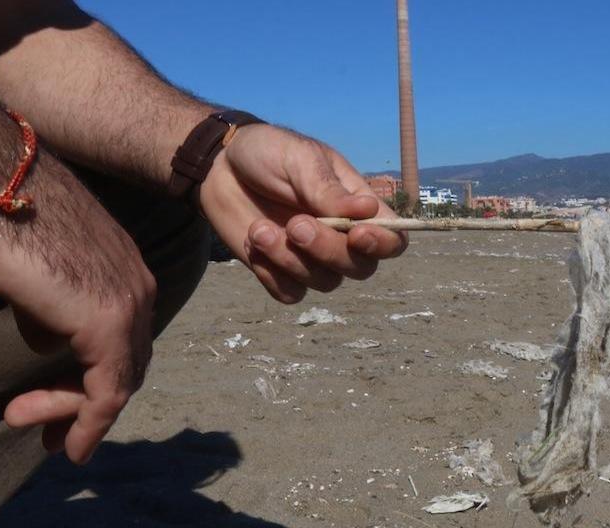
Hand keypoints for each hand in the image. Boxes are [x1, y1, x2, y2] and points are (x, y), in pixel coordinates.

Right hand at [0, 153, 155, 463]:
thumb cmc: (0, 211)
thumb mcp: (35, 266)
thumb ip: (50, 304)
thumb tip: (47, 335)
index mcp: (126, 268)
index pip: (122, 336)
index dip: (93, 376)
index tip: (56, 403)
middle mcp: (138, 285)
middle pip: (125, 362)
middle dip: (86, 401)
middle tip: (49, 435)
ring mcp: (128, 304)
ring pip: (117, 380)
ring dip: (73, 413)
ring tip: (33, 433)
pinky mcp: (106, 323)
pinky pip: (109, 390)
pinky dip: (92, 423)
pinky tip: (70, 448)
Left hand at [199, 125, 407, 302]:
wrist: (218, 166)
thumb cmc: (268, 153)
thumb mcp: (300, 160)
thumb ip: (329, 191)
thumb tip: (369, 209)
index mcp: (358, 207)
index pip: (391, 240)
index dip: (382, 245)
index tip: (356, 234)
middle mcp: (341, 239)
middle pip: (360, 268)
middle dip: (328, 251)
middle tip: (295, 225)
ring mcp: (312, 258)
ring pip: (324, 283)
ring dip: (292, 260)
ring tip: (260, 230)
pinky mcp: (282, 272)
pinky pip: (290, 293)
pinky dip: (271, 274)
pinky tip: (254, 244)